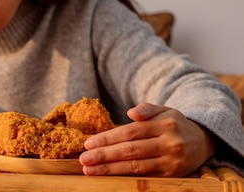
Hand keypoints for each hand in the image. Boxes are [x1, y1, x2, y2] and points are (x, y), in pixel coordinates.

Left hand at [79, 103, 214, 176]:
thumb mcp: (164, 110)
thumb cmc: (174, 125)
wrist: (203, 142)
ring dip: (110, 169)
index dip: (108, 138)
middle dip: (104, 155)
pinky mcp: (172, 176)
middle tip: (84, 159)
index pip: (130, 132)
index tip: (88, 143)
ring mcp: (172, 162)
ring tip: (90, 170)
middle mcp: (170, 144)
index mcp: (165, 125)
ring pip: (136, 167)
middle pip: (131, 150)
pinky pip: (144, 178)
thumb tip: (131, 112)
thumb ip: (147, 109)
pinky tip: (108, 177)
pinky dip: (124, 177)